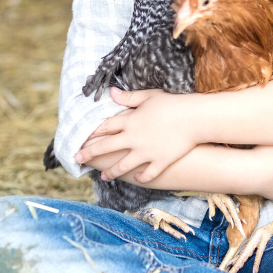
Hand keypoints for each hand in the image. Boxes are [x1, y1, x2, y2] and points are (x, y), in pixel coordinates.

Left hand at [76, 88, 200, 183]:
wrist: (195, 118)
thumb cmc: (173, 104)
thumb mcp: (149, 96)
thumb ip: (129, 97)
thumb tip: (111, 93)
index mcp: (130, 121)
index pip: (104, 127)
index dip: (91, 133)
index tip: (80, 138)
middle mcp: (133, 138)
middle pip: (106, 147)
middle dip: (90, 153)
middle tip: (77, 158)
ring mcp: (146, 152)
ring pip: (123, 165)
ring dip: (112, 172)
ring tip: (104, 177)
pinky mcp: (160, 161)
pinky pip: (147, 174)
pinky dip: (141, 177)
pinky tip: (137, 179)